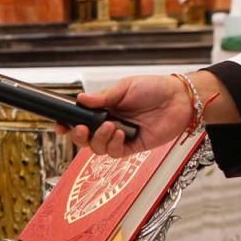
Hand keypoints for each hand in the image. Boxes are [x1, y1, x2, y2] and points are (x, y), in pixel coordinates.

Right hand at [57, 74, 189, 157]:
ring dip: (99, 138)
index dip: (68, 124)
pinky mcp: (133, 146)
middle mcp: (109, 124)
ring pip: (97, 148)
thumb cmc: (154, 88)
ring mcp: (120, 137)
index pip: (80, 120)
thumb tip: (80, 99)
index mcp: (103, 109)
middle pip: (84, 138)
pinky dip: (114, 144)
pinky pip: (116, 153)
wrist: (179, 98)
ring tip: (109, 126)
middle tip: (80, 128)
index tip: (60, 124)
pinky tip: (120, 133)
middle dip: (78, 135)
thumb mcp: (124, 87)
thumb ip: (102, 97)